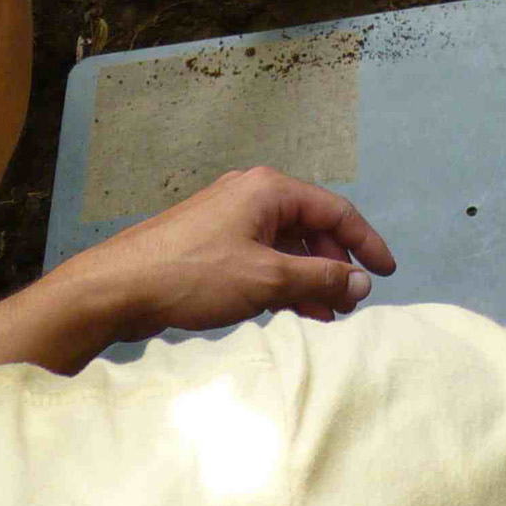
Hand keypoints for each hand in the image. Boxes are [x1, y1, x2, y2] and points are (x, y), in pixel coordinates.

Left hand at [64, 166, 396, 340]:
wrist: (118, 287)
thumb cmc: (194, 275)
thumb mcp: (267, 279)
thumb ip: (320, 278)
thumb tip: (363, 281)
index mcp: (269, 189)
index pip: (336, 210)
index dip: (366, 243)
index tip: (387, 274)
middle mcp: (251, 194)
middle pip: (310, 226)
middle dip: (334, 265)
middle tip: (351, 303)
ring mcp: (228, 217)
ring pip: (285, 245)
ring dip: (308, 278)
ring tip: (326, 316)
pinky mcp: (209, 242)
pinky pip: (260, 257)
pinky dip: (281, 281)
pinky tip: (289, 311)